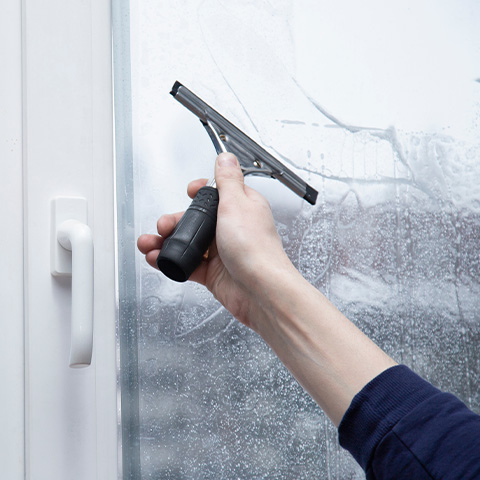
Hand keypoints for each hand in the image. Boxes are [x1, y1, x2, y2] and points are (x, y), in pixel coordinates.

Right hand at [137, 153, 294, 330]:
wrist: (259, 290)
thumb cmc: (255, 249)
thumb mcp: (237, 204)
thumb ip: (228, 180)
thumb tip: (226, 158)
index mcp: (243, 207)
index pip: (218, 194)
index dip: (201, 192)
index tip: (190, 192)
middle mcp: (232, 228)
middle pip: (197, 220)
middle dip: (175, 221)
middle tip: (163, 225)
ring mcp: (222, 251)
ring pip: (189, 242)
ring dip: (166, 242)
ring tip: (150, 244)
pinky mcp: (214, 272)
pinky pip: (187, 263)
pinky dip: (171, 262)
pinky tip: (159, 260)